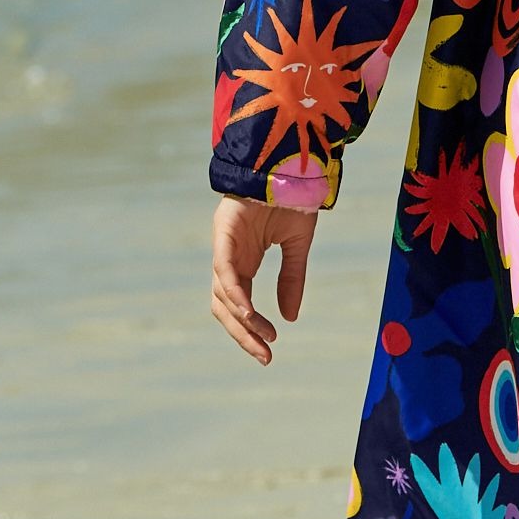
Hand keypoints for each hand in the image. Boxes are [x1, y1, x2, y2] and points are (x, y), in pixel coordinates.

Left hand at [210, 195, 319, 363]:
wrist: (290, 162)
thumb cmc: (291, 199)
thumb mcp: (296, 246)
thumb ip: (292, 279)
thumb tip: (289, 318)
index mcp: (244, 261)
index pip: (240, 304)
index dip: (251, 329)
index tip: (270, 349)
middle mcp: (229, 257)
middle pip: (225, 306)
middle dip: (242, 334)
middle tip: (264, 357)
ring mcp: (224, 244)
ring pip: (221, 293)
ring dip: (240, 319)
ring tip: (262, 336)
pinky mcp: (224, 231)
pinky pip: (224, 269)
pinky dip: (234, 293)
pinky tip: (248, 311)